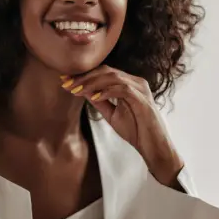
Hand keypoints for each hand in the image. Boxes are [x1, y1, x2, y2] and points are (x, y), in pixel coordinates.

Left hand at [61, 67, 183, 186]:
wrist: (153, 147)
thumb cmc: (136, 131)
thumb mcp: (112, 114)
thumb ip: (100, 102)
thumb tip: (84, 92)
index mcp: (129, 84)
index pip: (104, 72)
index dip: (84, 75)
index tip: (65, 81)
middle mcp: (136, 82)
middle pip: (106, 71)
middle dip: (84, 77)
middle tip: (66, 84)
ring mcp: (140, 89)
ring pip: (112, 77)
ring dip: (91, 83)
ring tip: (76, 90)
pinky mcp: (142, 100)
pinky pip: (122, 89)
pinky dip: (106, 92)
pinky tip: (93, 97)